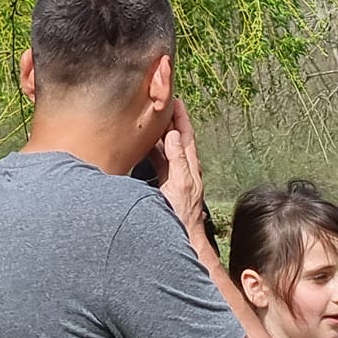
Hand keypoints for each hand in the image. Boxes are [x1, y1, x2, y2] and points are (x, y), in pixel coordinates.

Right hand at [155, 100, 207, 244]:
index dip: (182, 118)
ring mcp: (176, 176)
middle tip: (163, 104)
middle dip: (172, 121)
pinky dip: (155, 150)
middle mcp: (185, 169)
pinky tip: (147, 145)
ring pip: (169, 149)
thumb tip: (175, 135)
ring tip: (154, 119)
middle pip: (179, 139)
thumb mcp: (180, 185)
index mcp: (190, 167)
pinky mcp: (167, 184)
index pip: (187, 136)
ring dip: (163, 134)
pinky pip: (161, 161)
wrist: (181, 237)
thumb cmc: (181, 215)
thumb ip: (177, 160)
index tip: (176, 101)